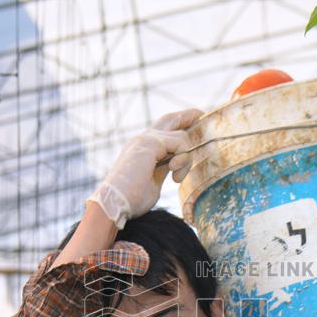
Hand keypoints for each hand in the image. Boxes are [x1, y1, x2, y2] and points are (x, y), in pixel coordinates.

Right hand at [88, 108, 202, 227]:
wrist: (115, 202)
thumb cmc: (132, 199)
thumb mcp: (153, 181)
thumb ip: (163, 169)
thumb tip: (175, 165)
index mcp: (143, 148)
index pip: (163, 130)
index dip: (179, 124)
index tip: (195, 122)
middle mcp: (143, 139)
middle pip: (170, 119)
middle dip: (188, 116)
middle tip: (201, 114)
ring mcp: (145, 138)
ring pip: (181, 136)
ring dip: (186, 159)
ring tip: (177, 177)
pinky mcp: (150, 143)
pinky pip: (180, 142)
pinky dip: (183, 160)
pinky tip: (174, 176)